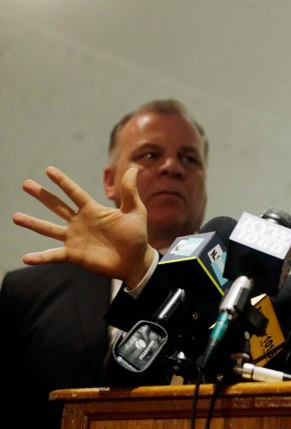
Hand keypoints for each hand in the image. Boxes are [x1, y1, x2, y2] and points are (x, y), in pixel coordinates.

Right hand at [12, 166, 154, 286]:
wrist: (135, 261)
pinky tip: (26, 258)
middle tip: (25, 184)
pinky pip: (53, 255)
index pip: (74, 192)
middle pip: (57, 206)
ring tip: (15, 217)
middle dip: (42, 195)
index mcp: (93, 210)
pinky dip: (40, 257)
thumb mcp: (135, 211)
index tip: (48, 170)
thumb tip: (132, 168)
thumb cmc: (136, 235)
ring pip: (49, 229)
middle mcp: (80, 222)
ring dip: (32, 223)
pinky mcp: (73, 255)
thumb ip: (130, 192)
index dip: (62, 182)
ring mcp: (74, 238)